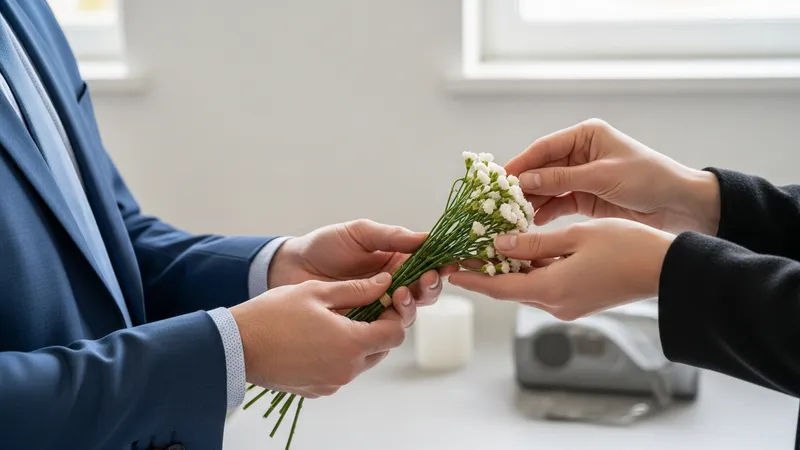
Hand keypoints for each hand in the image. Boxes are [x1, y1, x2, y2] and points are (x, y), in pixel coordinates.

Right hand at [230, 272, 404, 397]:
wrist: (237, 346)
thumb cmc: (274, 314)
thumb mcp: (317, 292)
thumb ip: (357, 289)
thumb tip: (384, 283)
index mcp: (351, 343)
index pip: (395, 334)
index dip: (394, 315)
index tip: (381, 302)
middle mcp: (346, 369)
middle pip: (381, 350)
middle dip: (377, 329)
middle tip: (359, 309)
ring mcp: (332, 383)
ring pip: (362, 362)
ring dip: (358, 343)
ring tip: (335, 322)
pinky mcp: (318, 390)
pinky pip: (341, 372)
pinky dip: (339, 357)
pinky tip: (319, 339)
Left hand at [268, 219, 457, 325]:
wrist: (289, 268)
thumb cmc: (324, 246)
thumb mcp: (359, 233)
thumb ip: (391, 236)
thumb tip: (426, 238)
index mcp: (396, 261)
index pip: (428, 265)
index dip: (441, 266)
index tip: (447, 264)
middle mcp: (393, 285)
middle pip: (424, 293)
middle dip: (429, 287)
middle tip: (423, 281)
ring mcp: (379, 308)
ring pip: (408, 313)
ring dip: (411, 305)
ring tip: (399, 294)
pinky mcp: (363, 326)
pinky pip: (384, 330)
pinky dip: (389, 324)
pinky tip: (384, 314)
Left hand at [448, 219, 674, 320]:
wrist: (667, 270)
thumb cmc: (626, 247)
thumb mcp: (576, 237)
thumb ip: (534, 243)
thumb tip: (499, 245)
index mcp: (551, 290)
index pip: (498, 287)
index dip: (472, 278)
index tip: (449, 270)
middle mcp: (555, 304)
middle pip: (510, 287)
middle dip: (486, 271)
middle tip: (464, 252)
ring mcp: (568, 305)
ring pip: (527, 286)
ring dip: (508, 269)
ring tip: (487, 247)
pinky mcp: (579, 301)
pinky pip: (545, 285)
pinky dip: (531, 270)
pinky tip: (523, 251)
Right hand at [506, 119, 720, 234]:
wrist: (680, 205)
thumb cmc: (648, 179)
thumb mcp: (602, 176)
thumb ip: (561, 178)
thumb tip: (524, 181)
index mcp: (586, 136)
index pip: (544, 148)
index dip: (521, 163)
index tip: (501, 179)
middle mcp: (581, 153)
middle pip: (542, 168)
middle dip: (524, 185)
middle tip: (501, 201)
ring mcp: (582, 177)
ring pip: (548, 187)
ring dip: (533, 201)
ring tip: (514, 215)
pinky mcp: (586, 198)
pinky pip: (559, 203)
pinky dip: (547, 212)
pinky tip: (534, 222)